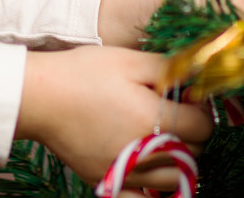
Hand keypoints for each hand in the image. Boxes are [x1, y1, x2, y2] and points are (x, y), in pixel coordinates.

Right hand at [14, 45, 211, 193]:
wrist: (40, 96)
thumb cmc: (84, 73)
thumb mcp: (131, 60)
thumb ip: (170, 69)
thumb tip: (197, 78)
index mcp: (156, 120)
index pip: (203, 126)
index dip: (200, 108)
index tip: (188, 97)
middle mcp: (146, 153)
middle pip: (193, 155)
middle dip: (191, 134)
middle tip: (174, 114)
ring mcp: (127, 171)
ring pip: (174, 181)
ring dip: (178, 162)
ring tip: (163, 139)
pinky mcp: (108, 179)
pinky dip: (152, 191)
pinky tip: (147, 170)